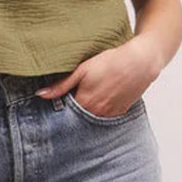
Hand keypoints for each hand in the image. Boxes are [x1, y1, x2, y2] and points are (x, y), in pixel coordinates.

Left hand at [36, 40, 159, 116]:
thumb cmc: (110, 62)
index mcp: (84, 102)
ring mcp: (110, 114)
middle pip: (78, 119)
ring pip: (92, 120)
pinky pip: (106, 118)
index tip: (57, 106)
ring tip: (88, 101)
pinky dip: (100, 113)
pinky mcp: (121, 112)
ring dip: (87, 115)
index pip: (65, 114)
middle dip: (72, 114)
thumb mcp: (82, 70)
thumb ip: (61, 85)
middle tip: (71, 105)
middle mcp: (97, 112)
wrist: (140, 61)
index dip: (60, 110)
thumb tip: (41, 94)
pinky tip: (100, 102)